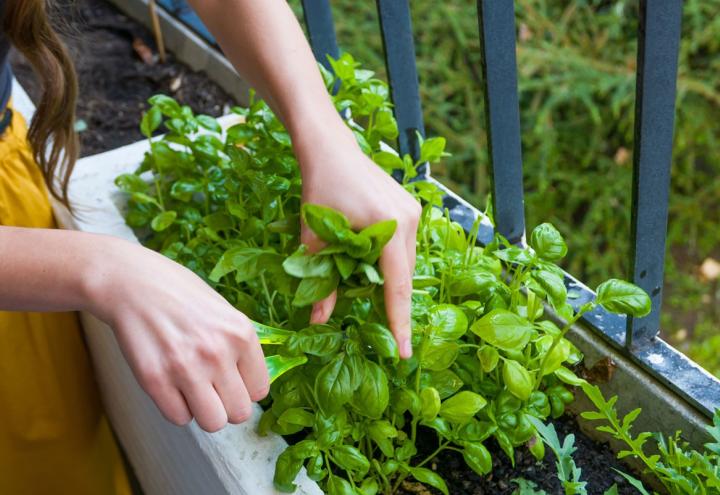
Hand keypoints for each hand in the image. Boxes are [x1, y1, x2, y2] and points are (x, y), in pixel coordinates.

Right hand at [85, 237, 267, 431]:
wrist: (132, 283)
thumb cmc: (179, 294)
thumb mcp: (224, 311)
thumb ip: (239, 346)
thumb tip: (250, 384)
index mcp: (241, 334)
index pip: (260, 391)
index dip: (245, 389)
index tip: (232, 380)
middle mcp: (218, 353)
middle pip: (239, 413)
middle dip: (226, 404)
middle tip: (211, 388)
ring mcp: (186, 368)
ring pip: (212, 423)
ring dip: (203, 411)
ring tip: (192, 388)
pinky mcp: (155, 380)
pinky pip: (179, 418)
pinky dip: (176, 407)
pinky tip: (170, 384)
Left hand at [294, 126, 420, 358]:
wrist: (329, 147)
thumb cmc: (318, 187)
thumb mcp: (315, 237)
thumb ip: (321, 281)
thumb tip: (318, 321)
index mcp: (388, 227)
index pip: (397, 286)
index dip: (399, 322)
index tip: (404, 352)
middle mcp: (409, 219)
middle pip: (403, 275)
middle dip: (391, 303)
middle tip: (382, 331)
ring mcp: (413, 211)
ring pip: (405, 262)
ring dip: (389, 280)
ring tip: (367, 292)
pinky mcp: (409, 207)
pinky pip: (404, 246)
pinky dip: (389, 262)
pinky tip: (371, 266)